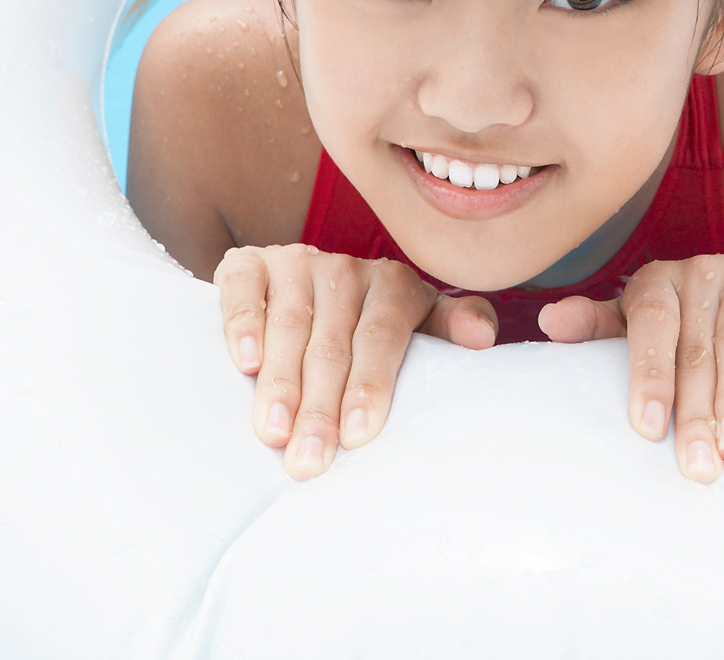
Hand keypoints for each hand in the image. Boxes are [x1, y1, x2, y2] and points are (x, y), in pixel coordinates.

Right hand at [214, 243, 498, 478]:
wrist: (312, 282)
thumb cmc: (373, 320)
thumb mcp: (420, 323)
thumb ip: (452, 327)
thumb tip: (481, 337)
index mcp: (393, 285)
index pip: (382, 337)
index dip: (369, 385)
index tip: (357, 436)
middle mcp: (345, 270)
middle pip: (332, 343)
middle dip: (320, 406)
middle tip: (309, 460)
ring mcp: (296, 264)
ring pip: (289, 325)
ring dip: (280, 382)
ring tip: (273, 432)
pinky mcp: (250, 263)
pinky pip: (243, 289)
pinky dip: (242, 324)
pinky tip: (245, 364)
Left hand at [537, 248, 723, 481]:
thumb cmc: (688, 324)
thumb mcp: (637, 325)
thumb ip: (598, 328)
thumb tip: (550, 321)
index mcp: (655, 285)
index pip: (650, 327)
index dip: (650, 377)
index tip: (650, 430)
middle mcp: (699, 271)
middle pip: (695, 346)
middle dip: (697, 411)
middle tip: (699, 466)